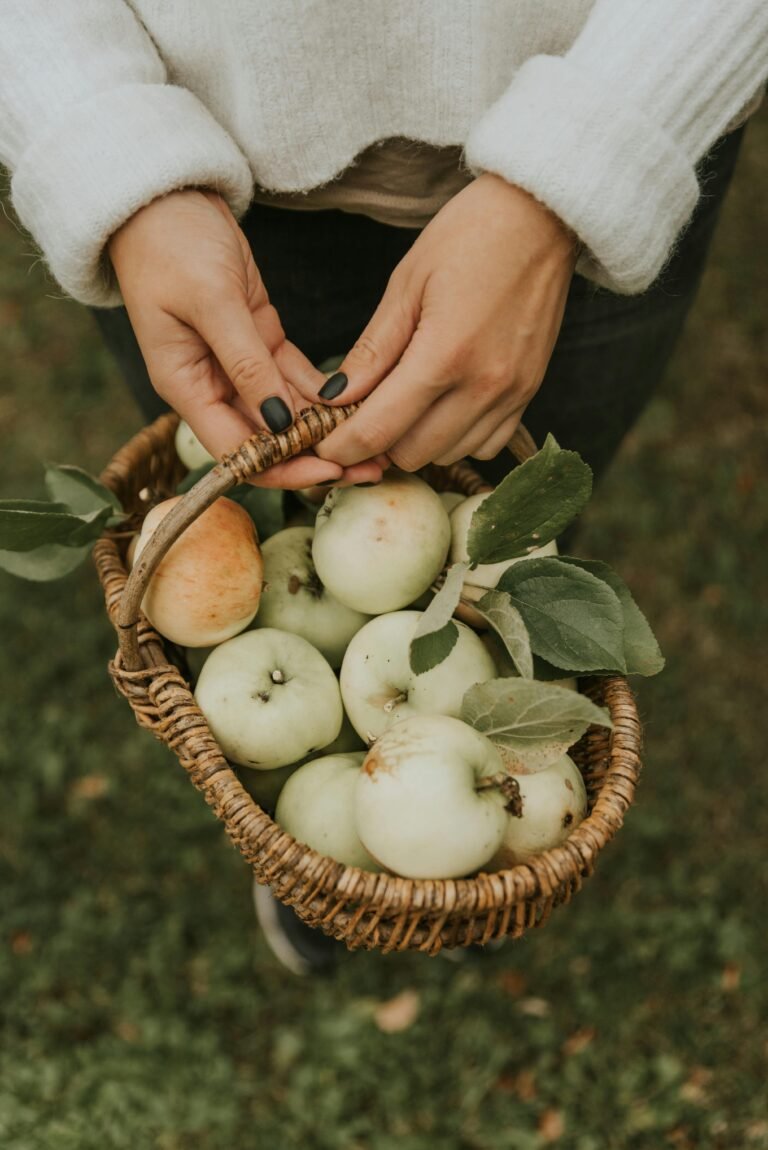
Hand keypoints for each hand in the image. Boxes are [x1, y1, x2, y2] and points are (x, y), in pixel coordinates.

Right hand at [108, 190, 385, 487]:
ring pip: (287, 414)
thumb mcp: (211, 302)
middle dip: (316, 457)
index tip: (330, 471)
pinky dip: (324, 395)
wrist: (164, 197)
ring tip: (377, 441)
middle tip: (370, 467)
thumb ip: (245, 365)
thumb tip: (279, 425)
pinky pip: (295, 380)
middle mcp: (211, 385)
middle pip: (266, 441)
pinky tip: (361, 405)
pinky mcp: (260, 340)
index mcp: (186, 386)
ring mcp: (237, 365)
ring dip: (326, 431)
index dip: (283, 469)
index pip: (237, 451)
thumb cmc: (171, 244)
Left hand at [311, 175, 578, 470]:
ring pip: (447, 455)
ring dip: (418, 440)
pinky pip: (485, 446)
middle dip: (379, 442)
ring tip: (405, 404)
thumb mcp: (406, 285)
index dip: (343, 446)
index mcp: (444, 356)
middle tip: (364, 412)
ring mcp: (511, 394)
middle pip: (412, 454)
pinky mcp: (530, 393)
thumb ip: (372, 351)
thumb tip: (334, 398)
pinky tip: (444, 405)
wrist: (541, 217)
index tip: (324, 444)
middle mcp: (482, 386)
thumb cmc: (469, 236)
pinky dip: (457, 437)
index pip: (380, 430)